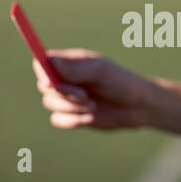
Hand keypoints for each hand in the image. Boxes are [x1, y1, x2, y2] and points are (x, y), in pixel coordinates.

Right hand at [33, 49, 150, 129]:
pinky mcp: (71, 115)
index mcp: (72, 62)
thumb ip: (75, 69)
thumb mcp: (100, 72)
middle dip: (63, 93)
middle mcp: (66, 78)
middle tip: (84, 96)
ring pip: (49, 103)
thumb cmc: (121, 82)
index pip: (44, 62)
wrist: (137, 107)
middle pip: (44, 85)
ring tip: (93, 106)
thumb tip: (48, 61)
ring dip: (71, 108)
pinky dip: (72, 121)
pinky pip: (57, 120)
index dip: (43, 72)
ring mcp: (67, 97)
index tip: (51, 82)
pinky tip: (91, 118)